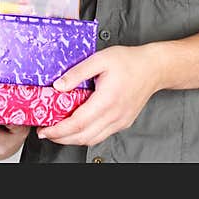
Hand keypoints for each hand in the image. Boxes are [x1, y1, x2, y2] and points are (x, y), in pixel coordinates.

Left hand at [36, 45, 159, 146]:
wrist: (153, 68)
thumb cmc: (129, 61)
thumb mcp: (100, 59)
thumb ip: (77, 73)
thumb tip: (58, 86)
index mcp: (107, 100)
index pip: (78, 123)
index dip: (58, 130)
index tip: (44, 130)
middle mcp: (114, 115)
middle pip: (83, 136)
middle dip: (61, 138)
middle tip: (45, 132)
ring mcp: (120, 121)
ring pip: (92, 139)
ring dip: (72, 139)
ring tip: (58, 132)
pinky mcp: (123, 122)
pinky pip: (101, 135)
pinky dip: (86, 136)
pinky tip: (77, 128)